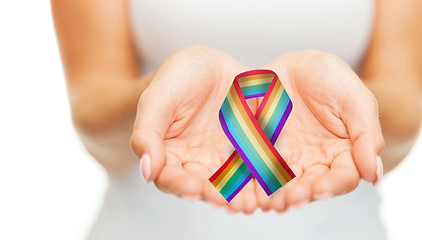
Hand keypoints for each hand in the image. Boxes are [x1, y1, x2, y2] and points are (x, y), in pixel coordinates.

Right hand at [131, 46, 258, 212]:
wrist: (210, 65)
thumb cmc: (177, 80)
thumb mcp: (158, 98)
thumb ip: (147, 133)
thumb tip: (147, 171)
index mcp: (169, 157)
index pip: (171, 178)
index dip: (180, 185)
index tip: (192, 189)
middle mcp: (198, 166)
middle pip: (205, 188)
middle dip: (216, 196)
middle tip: (227, 201)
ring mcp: (227, 162)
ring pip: (235, 185)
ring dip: (244, 196)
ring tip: (252, 202)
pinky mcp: (253, 153)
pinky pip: (260, 168)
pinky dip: (267, 178)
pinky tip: (275, 184)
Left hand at [254, 50, 384, 211]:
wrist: (294, 64)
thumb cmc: (331, 78)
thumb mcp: (355, 99)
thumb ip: (367, 135)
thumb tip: (374, 175)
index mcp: (345, 154)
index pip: (343, 177)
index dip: (333, 185)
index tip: (321, 188)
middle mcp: (317, 164)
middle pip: (312, 187)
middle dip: (302, 195)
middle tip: (291, 199)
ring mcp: (289, 161)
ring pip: (285, 186)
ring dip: (278, 196)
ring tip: (271, 201)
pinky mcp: (262, 155)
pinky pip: (258, 173)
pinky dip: (255, 185)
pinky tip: (250, 192)